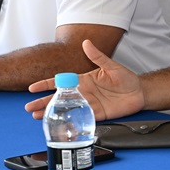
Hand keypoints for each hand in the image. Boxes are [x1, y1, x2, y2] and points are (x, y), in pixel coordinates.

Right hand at [25, 39, 144, 120]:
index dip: (46, 85)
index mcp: (83, 80)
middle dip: (43, 103)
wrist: (139, 92)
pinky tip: (61, 126)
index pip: (60, 82)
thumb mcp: (111, 66)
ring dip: (53, 113)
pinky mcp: (97, 114)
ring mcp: (89, 104)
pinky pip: (81, 119)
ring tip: (38, 118)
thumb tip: (86, 43)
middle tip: (29, 108)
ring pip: (67, 110)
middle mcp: (83, 93)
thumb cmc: (126, 78)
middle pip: (59, 98)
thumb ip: (98, 56)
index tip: (32, 88)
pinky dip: (71, 123)